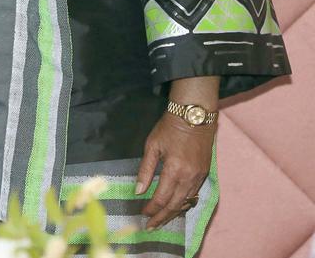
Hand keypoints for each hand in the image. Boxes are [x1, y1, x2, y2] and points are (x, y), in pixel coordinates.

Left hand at [136, 111, 215, 228]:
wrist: (194, 117)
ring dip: (173, 214)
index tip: (143, 214)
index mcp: (174, 170)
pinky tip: (176, 208)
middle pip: (175, 205)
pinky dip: (184, 204)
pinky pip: (193, 195)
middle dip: (162, 217)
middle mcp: (189, 177)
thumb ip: (146, 169)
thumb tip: (138, 190)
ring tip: (162, 221)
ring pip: (186, 202)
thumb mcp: (152, 145)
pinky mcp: (204, 174)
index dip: (152, 208)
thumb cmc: (169, 128)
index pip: (162, 197)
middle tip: (151, 227)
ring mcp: (199, 177)